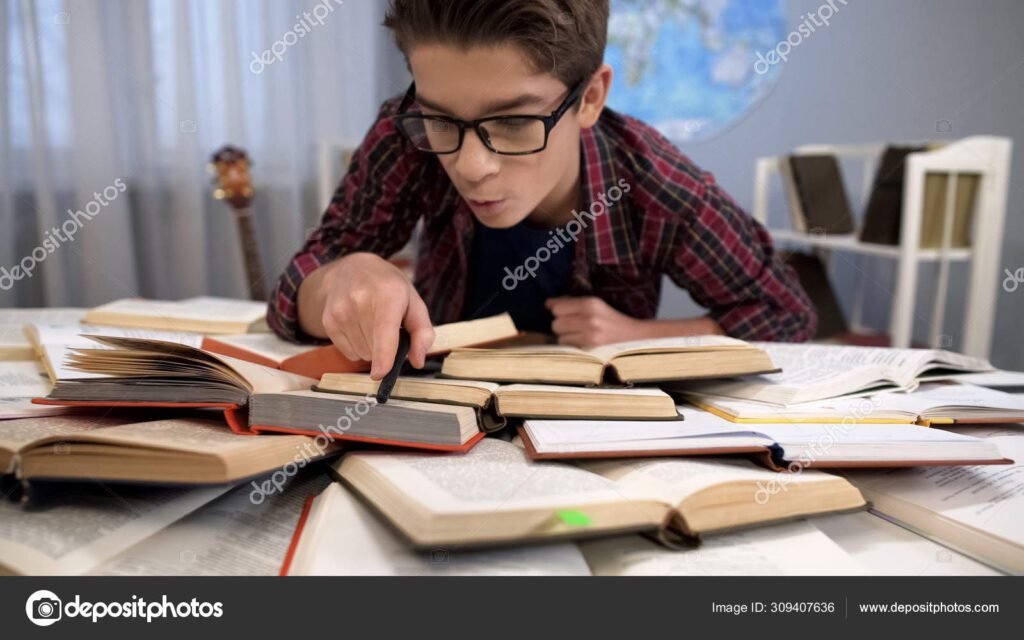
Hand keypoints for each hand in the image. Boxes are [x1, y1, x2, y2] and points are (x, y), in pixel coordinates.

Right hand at [310, 253, 433, 378]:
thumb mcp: (413, 301)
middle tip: (386, 327)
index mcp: (387, 294)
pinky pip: (348, 353)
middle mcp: (360, 300)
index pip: (384, 331)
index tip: (380, 373)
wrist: (351, 269)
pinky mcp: (328, 321)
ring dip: (371, 348)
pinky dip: (357, 346)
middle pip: (374, 349)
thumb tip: (418, 360)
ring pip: (362, 353)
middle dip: (385, 349)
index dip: (383, 356)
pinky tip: (359, 327)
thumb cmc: (387, 287)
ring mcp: (340, 311)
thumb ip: (422, 332)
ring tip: (372, 324)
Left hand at [546, 296, 642, 347]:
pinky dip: (572, 346)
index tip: (554, 310)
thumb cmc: (613, 321)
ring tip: (579, 336)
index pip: (557, 306)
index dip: (554, 309)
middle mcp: (589, 317)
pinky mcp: (591, 348)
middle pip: (556, 322)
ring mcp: (590, 334)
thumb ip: (574, 304)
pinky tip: (583, 343)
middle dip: (560, 325)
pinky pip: (569, 347)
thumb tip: (550, 304)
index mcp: (590, 303)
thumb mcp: (596, 306)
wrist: (636, 337)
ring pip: (560, 337)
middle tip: (572, 326)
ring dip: (566, 337)